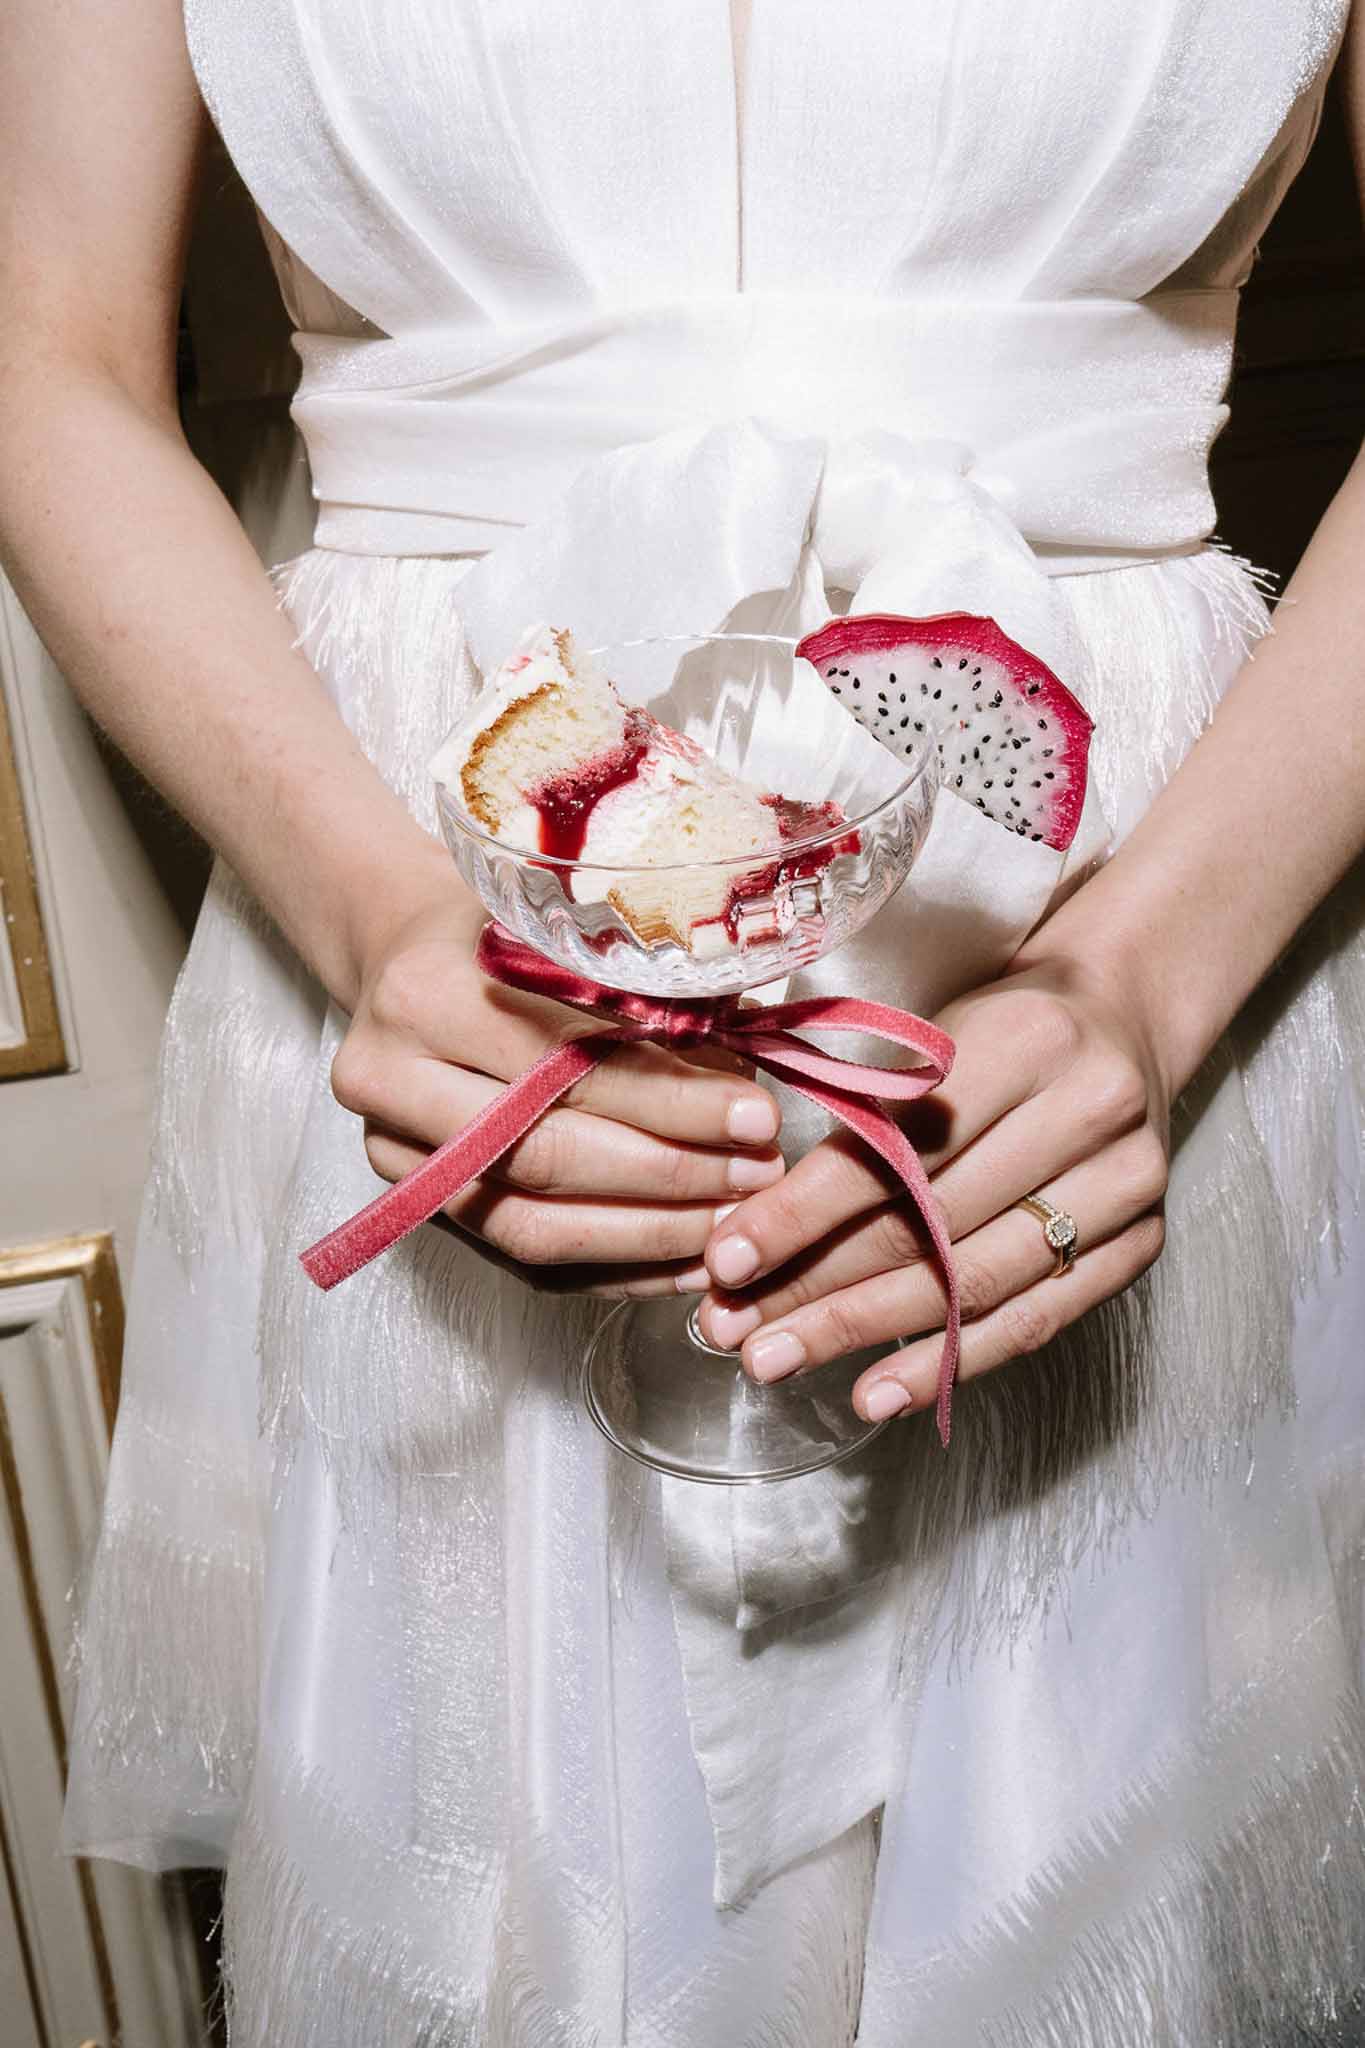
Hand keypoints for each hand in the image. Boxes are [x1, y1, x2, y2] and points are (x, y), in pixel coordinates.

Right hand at [331, 891, 784, 1294]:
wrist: (403, 957)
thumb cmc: (502, 939)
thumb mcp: (566, 937)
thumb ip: (643, 999)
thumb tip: (741, 1077)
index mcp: (428, 992)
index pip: (565, 1065)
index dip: (669, 1100)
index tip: (755, 1115)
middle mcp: (388, 1079)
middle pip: (545, 1153)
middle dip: (671, 1173)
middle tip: (758, 1174)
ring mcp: (392, 1152)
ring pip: (531, 1225)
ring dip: (648, 1235)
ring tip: (735, 1222)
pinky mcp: (413, 1203)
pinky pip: (524, 1261)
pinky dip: (614, 1267)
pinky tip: (685, 1258)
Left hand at [695, 951, 1169, 1417]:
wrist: (1121, 1022)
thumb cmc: (1000, 1029)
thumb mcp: (931, 1038)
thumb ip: (858, 1116)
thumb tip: (748, 1222)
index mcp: (1026, 1039)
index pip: (895, 1148)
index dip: (803, 1211)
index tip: (728, 1258)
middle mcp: (1087, 1110)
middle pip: (931, 1223)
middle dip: (818, 1284)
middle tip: (736, 1328)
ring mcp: (1124, 1184)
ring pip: (974, 1281)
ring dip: (865, 1331)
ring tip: (782, 1358)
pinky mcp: (1139, 1243)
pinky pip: (1033, 1321)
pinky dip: (948, 1361)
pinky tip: (877, 1391)